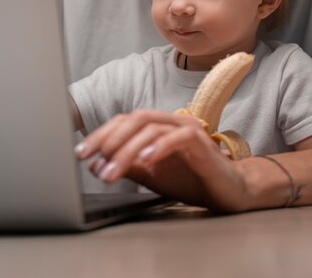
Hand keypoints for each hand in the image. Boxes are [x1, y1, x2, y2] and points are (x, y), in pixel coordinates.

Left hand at [74, 109, 249, 211]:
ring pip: (150, 128)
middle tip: (92, 160)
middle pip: (134, 120)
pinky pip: (176, 138)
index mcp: (158, 125)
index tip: (82, 153)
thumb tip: (98, 165)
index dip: (101, 134)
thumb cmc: (191, 179)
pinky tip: (144, 160)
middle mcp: (171, 121)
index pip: (124, 121)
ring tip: (111, 171)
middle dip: (108, 139)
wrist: (229, 191)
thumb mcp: (151, 174)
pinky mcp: (201, 141)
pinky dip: (158, 147)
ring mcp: (187, 128)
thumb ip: (129, 166)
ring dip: (126, 150)